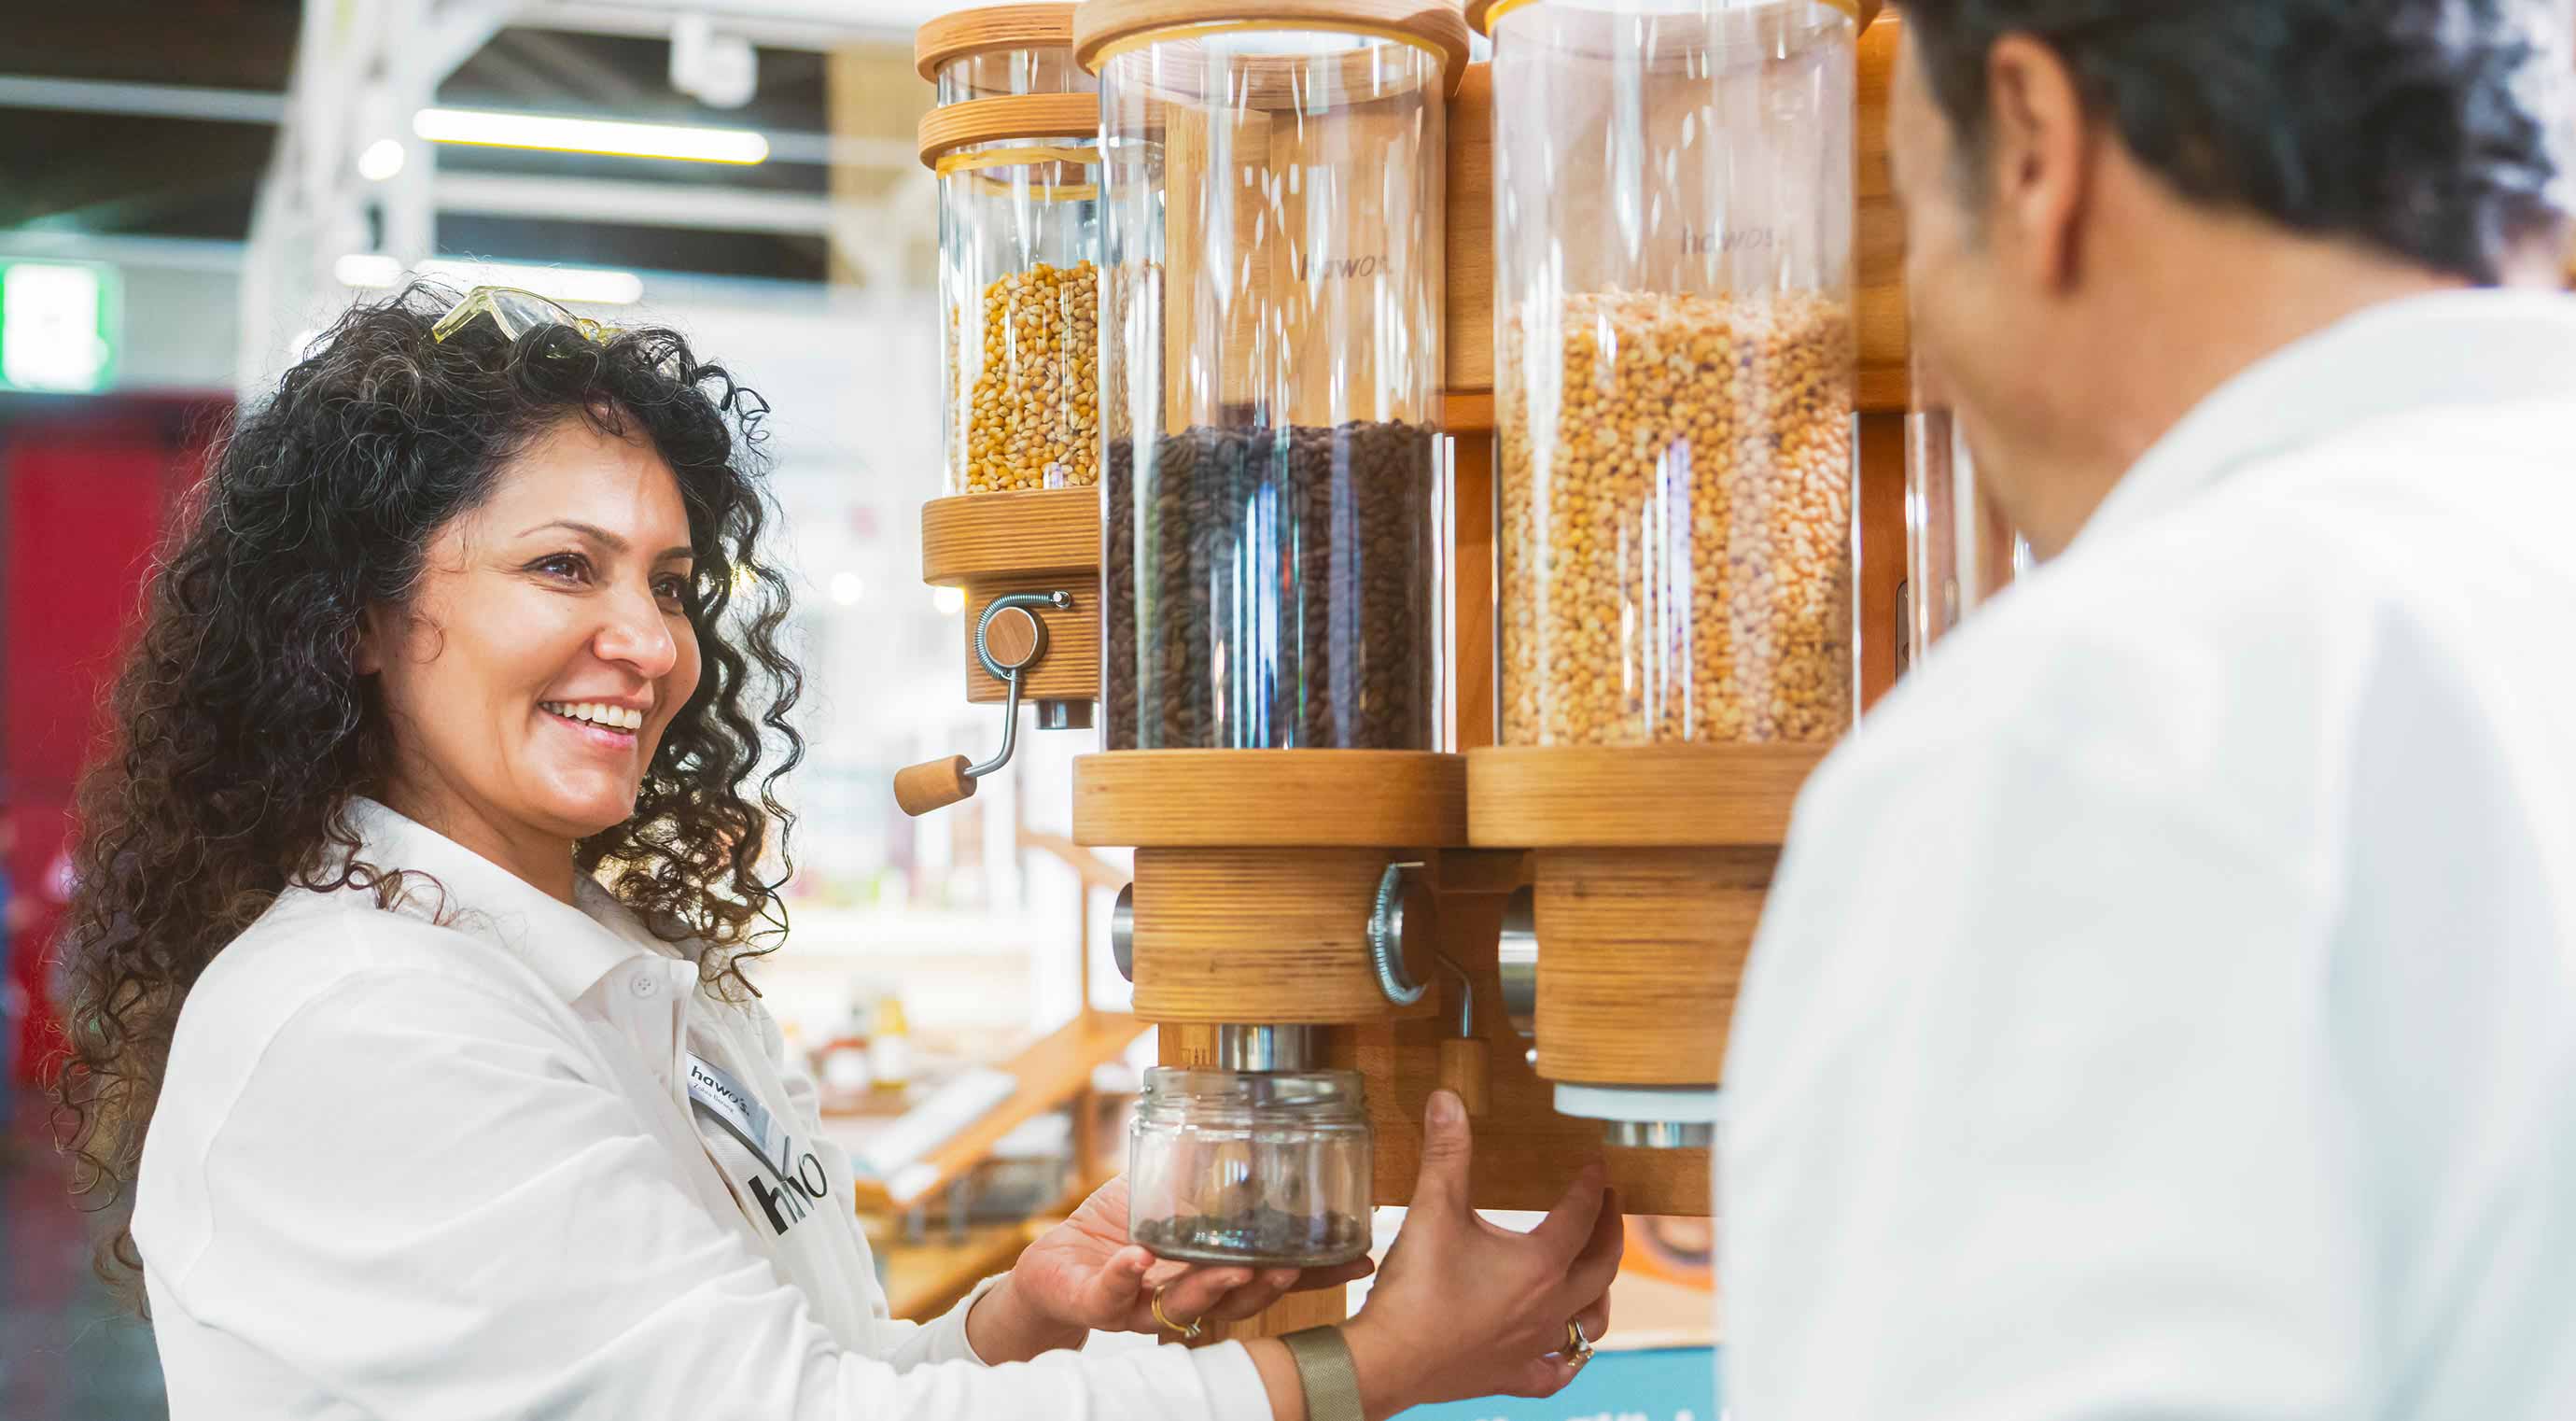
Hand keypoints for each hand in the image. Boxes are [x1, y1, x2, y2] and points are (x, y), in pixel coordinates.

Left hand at [975, 1175, 1375, 1361]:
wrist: (1053, 1262)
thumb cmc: (1115, 1228)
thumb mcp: (1164, 1193)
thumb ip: (1203, 1174)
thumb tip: (1251, 1124)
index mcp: (1212, 1272)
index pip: (1270, 1274)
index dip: (1313, 1272)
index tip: (1357, 1258)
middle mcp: (1186, 1296)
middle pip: (1239, 1301)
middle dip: (1266, 1285)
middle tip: (1289, 1267)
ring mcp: (1143, 1306)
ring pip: (1184, 1307)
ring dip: (1209, 1286)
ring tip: (1229, 1266)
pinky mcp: (1098, 1302)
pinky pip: (1114, 1295)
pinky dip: (1126, 1276)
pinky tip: (1138, 1259)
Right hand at [1342, 1091, 1622, 1414]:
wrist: (1389, 1360)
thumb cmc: (1414, 1290)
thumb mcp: (1432, 1209)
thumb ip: (1446, 1153)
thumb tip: (1447, 1100)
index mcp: (1538, 1264)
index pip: (1579, 1216)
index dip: (1590, 1186)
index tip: (1597, 1168)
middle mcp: (1547, 1307)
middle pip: (1601, 1267)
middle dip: (1610, 1231)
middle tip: (1610, 1206)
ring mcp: (1532, 1346)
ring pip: (1590, 1323)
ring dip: (1601, 1293)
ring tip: (1599, 1273)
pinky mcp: (1510, 1375)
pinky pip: (1554, 1373)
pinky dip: (1567, 1360)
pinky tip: (1566, 1351)